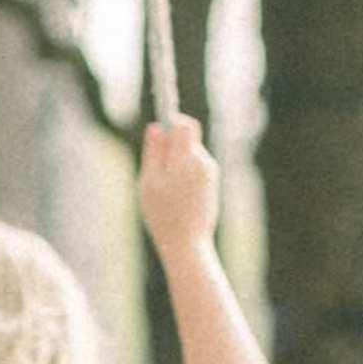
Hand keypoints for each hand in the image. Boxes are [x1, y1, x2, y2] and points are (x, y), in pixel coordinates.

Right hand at [138, 115, 223, 255]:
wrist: (187, 243)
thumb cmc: (163, 213)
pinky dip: (184, 173)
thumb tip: (157, 127)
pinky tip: (176, 195)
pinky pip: (195, 167)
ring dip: (177, 161)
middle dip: (172, 144)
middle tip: (155, 166)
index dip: (172, 120)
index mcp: (187, 159)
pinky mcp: (212, 183)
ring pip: (190, 154)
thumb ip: (154, 152)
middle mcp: (203, 162)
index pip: (185, 124)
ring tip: (164, 187)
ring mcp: (210, 173)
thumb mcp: (150, 181)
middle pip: (188, 138)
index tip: (160, 126)